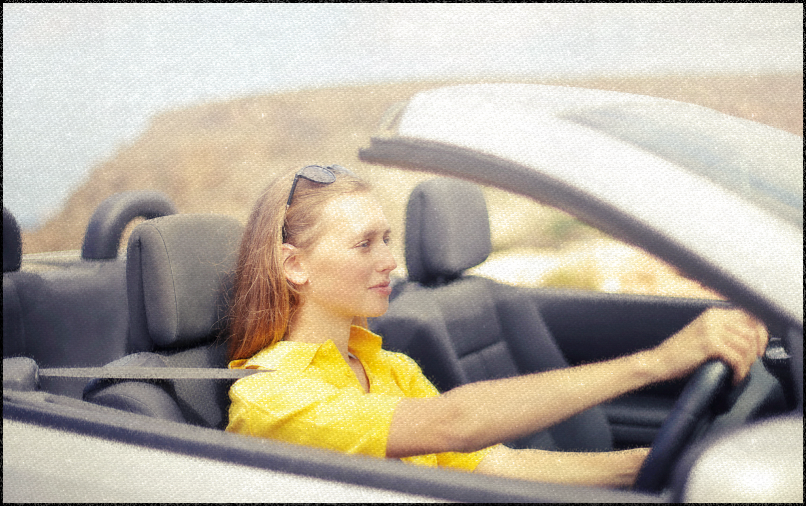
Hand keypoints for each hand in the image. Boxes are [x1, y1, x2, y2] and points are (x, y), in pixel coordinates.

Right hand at [652, 308, 767, 384]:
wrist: (659, 361)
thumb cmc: (681, 354)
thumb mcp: (704, 335)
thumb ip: (724, 332)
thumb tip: (751, 340)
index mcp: (714, 313)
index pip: (750, 317)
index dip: (761, 334)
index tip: (759, 350)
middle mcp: (713, 317)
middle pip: (751, 332)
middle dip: (754, 352)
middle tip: (746, 366)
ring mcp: (711, 329)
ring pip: (746, 346)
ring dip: (747, 364)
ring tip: (738, 373)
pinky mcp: (709, 344)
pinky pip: (737, 358)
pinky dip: (739, 371)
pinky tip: (733, 378)